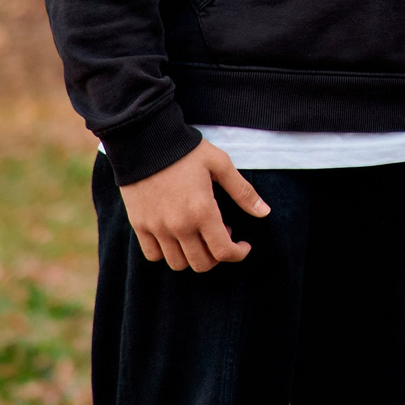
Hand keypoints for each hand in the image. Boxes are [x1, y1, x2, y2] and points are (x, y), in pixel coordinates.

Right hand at [119, 138, 269, 271]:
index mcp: (202, 211)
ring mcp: (157, 227)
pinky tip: (176, 235)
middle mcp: (179, 225)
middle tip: (222, 233)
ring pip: (178, 263)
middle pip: (202, 263)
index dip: (238, 254)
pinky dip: (167, 252)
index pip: (224, 252)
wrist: (146, 140)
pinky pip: (153, 255)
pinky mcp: (139, 225)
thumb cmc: (187, 151)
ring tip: (199, 233)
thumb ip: (243, 192)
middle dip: (218, 255)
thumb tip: (264, 212)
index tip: (243, 246)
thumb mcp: (220, 164)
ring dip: (193, 255)